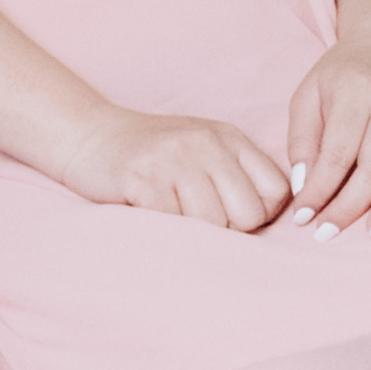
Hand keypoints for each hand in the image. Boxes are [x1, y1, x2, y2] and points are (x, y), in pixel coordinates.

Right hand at [79, 106, 293, 226]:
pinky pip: (174, 225)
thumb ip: (238, 175)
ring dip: (195, 234)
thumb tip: (282, 220)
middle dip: (229, 232)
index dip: (261, 217)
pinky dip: (166, 233)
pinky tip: (152, 216)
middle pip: (249, 215)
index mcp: (230, 138)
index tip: (233, 219)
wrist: (88, 135)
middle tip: (200, 224)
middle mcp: (207, 144)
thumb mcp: (203, 150)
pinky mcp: (144, 178)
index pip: (277, 193)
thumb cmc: (153, 154)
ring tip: (174, 218)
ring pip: (214, 224)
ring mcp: (175, 159)